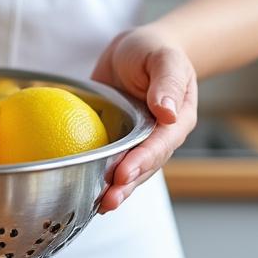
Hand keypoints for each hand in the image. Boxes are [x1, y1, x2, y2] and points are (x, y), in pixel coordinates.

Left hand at [91, 25, 197, 212]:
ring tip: (98, 206)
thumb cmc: (154, 51)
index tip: (124, 174)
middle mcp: (158, 138)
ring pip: (127, 172)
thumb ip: (167, 82)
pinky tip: (81, 192)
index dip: (142, 162)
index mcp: (177, 121)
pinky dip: (96, 177)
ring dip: (113, 190)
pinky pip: (107, 162)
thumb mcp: (164, 58)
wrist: (135, 51)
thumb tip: (168, 113)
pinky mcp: (116, 143)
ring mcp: (136, 143)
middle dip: (126, 186)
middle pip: (145, 167)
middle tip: (108, 200)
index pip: (160, 145)